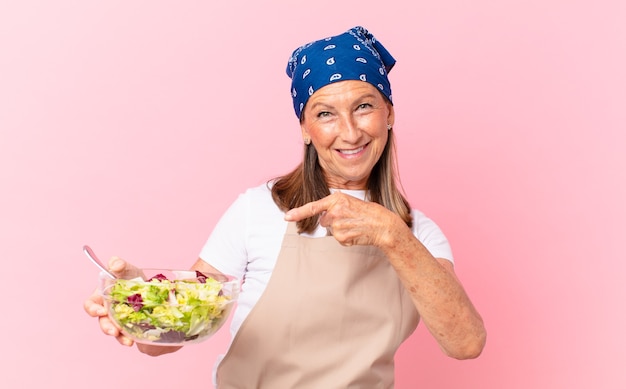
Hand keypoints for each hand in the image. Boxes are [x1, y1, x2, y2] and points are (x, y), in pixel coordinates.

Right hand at [83, 256, 138, 347]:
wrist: (147, 284)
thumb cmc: (129, 275)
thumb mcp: (125, 268)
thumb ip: (118, 264)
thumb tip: (116, 265)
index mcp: (101, 296)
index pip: (90, 305)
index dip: (93, 309)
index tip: (101, 311)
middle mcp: (107, 310)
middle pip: (102, 321)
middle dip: (107, 328)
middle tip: (114, 331)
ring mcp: (118, 318)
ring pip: (114, 330)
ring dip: (119, 337)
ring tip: (127, 341)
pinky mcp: (130, 324)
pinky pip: (127, 333)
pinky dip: (130, 337)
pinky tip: (135, 340)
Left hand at [284, 191, 402, 247]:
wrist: (383, 225)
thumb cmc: (369, 212)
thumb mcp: (351, 202)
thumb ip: (335, 206)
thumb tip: (324, 217)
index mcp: (336, 199)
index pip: (313, 207)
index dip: (298, 213)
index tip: (287, 217)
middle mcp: (334, 211)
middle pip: (324, 220)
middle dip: (333, 221)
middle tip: (350, 219)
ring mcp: (337, 225)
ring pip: (331, 230)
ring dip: (341, 229)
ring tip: (355, 225)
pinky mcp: (341, 237)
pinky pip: (338, 238)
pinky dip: (346, 237)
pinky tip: (356, 233)